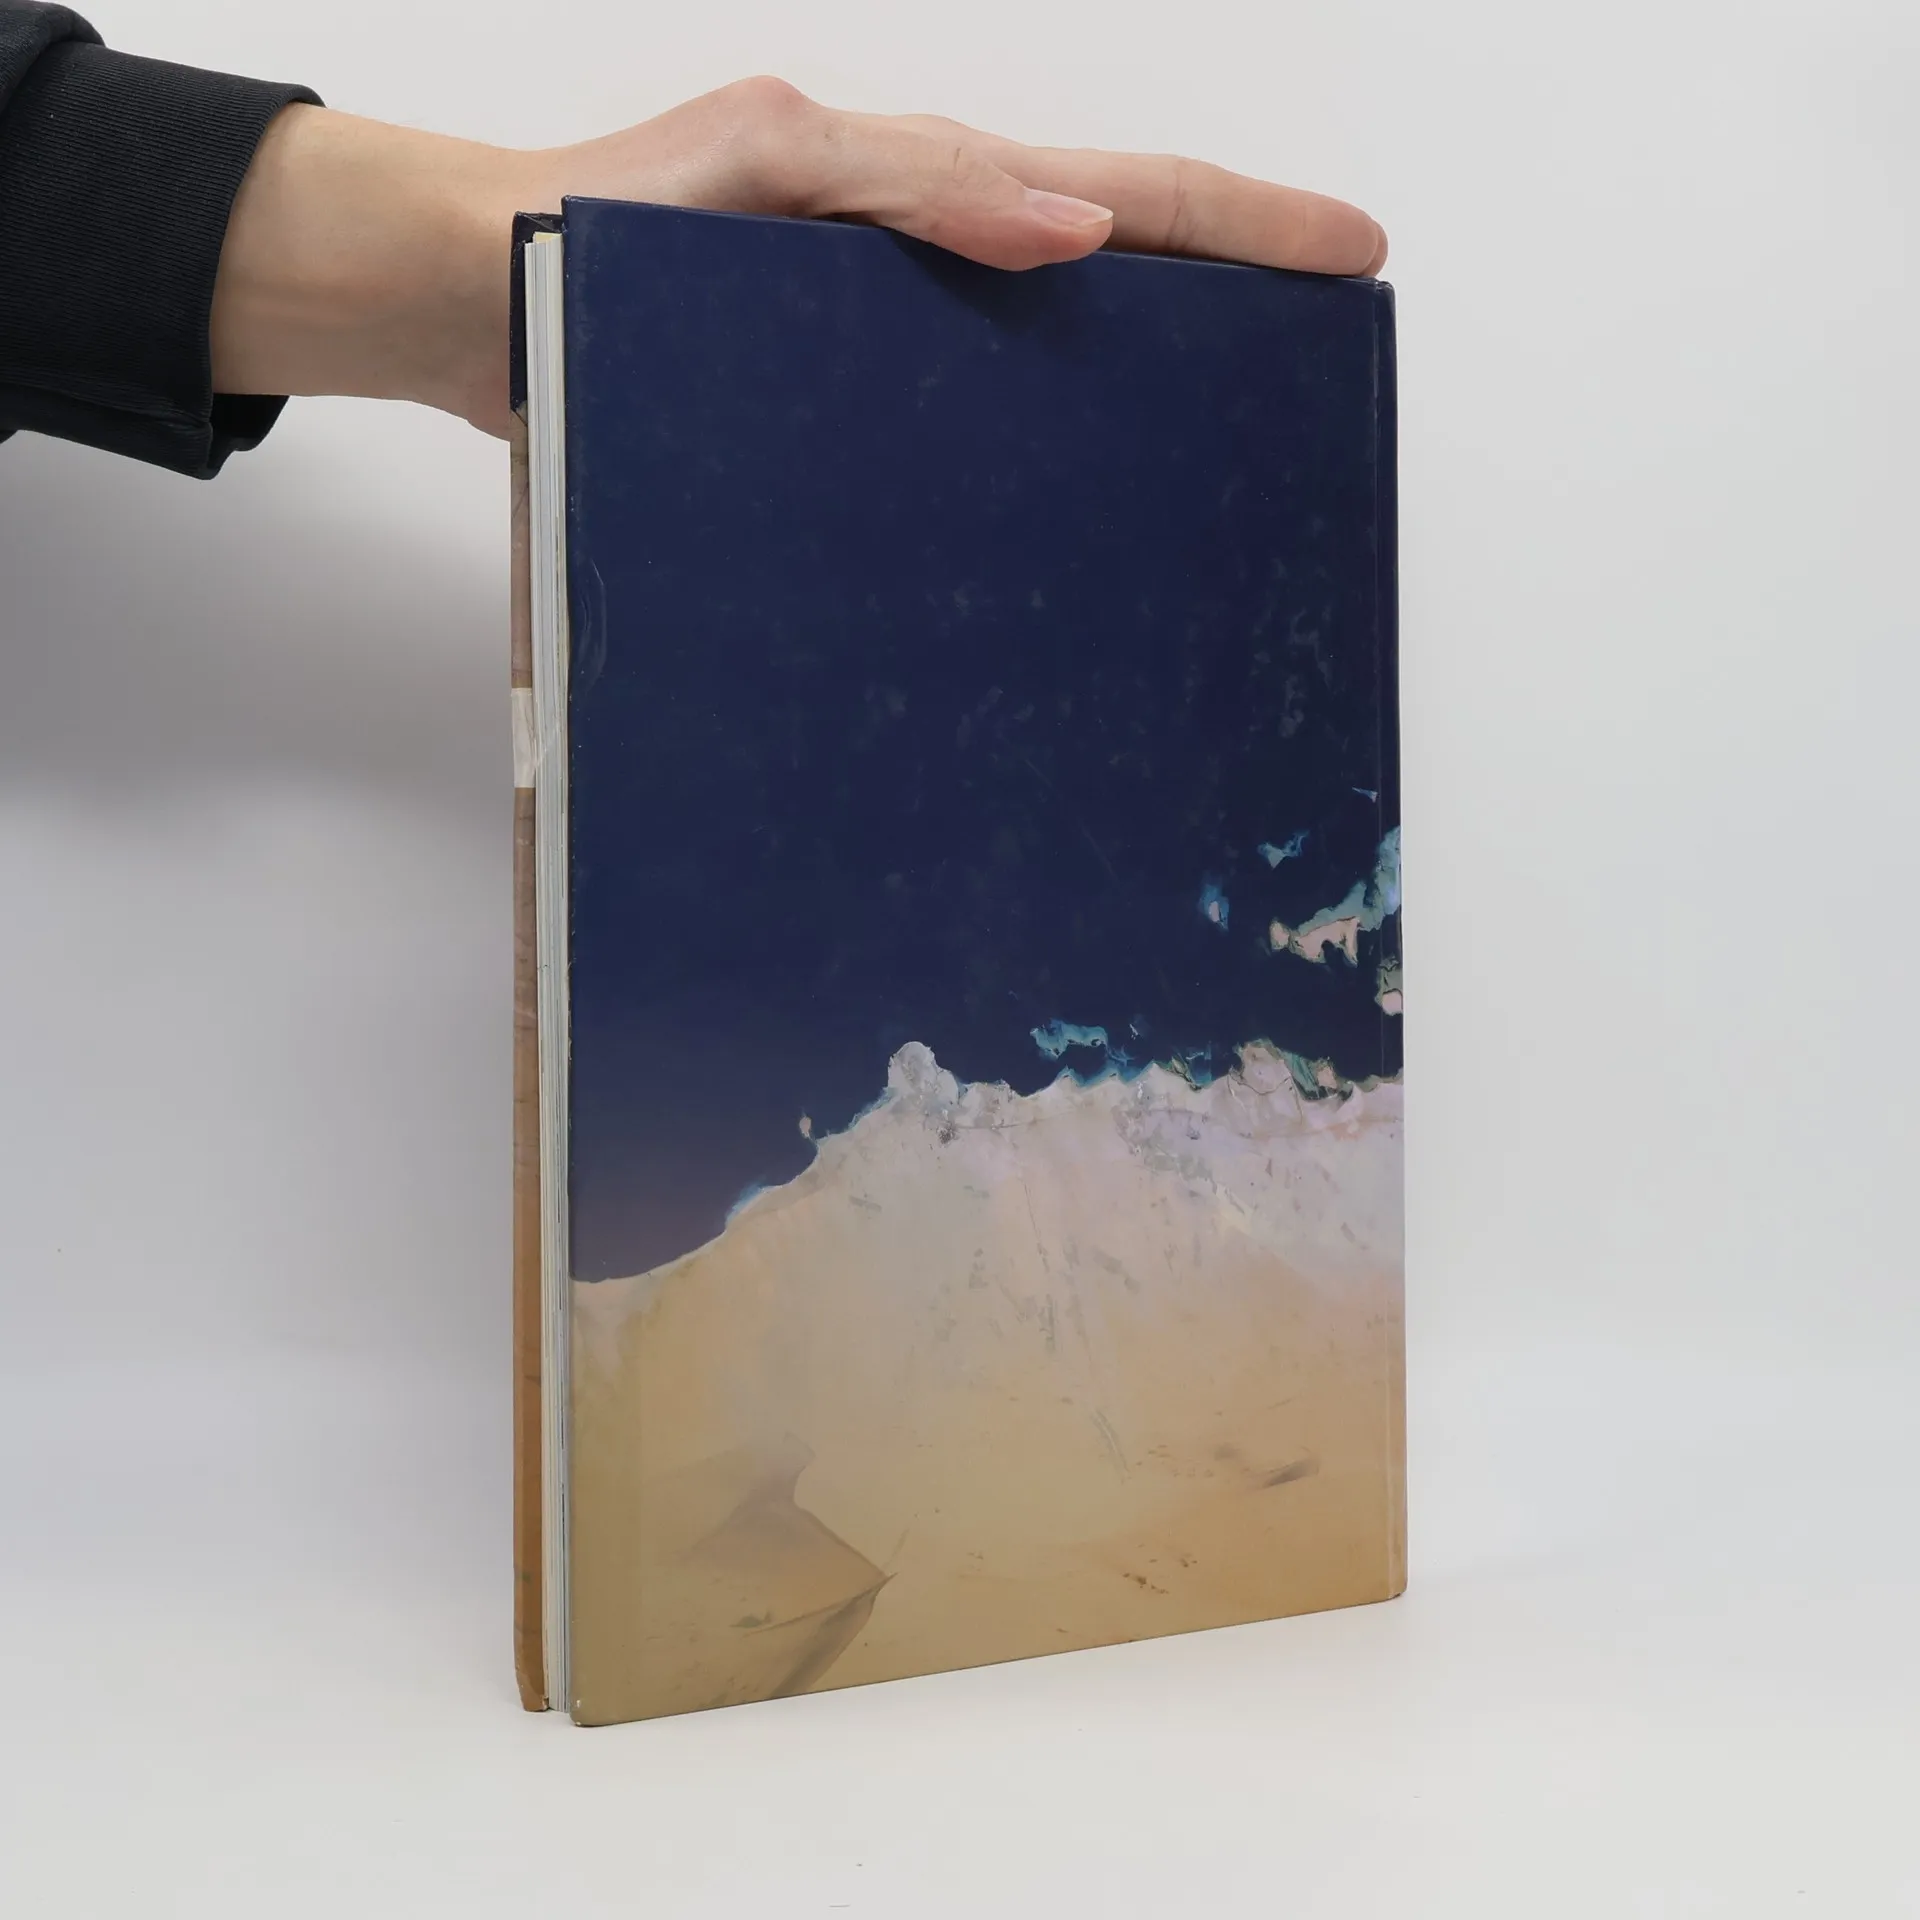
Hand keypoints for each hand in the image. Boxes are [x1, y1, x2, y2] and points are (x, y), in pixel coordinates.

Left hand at [212, 78, 1387, 439]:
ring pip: (1049, 353)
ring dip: (1150, 382)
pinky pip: (960, 422)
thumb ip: (914, 188)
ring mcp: (883, 339)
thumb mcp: (764, 169)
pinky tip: (1065, 511)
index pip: (1119, 193)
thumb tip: (1077, 229)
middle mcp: (918, 261)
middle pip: (1114, 261)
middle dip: (1234, 288)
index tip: (1354, 253)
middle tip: (1333, 341)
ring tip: (1243, 441)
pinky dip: (1031, 452)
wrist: (467, 299)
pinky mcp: (835, 410)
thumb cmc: (592, 222)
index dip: (1243, 224)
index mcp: (920, 189)